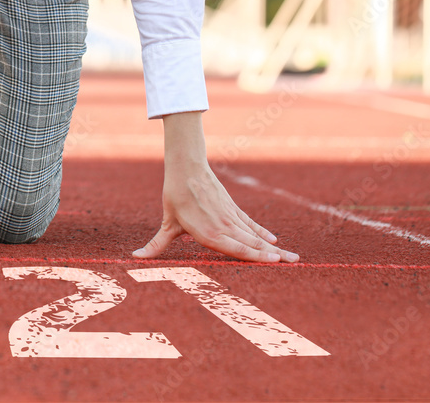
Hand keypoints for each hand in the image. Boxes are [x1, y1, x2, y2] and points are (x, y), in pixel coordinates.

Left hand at [133, 112, 298, 263]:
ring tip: (293, 257)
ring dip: (273, 246)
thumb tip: (135, 256)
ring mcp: (230, 217)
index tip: (274, 262)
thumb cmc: (175, 195)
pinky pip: (250, 223)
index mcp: (207, 233)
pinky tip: (275, 240)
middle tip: (294, 264)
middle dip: (272, 255)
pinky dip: (262, 231)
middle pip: (251, 243)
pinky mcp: (232, 208)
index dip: (255, 256)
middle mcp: (222, 226)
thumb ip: (157, 244)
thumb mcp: (167, 222)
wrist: (186, 166)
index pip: (235, 248)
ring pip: (254, 234)